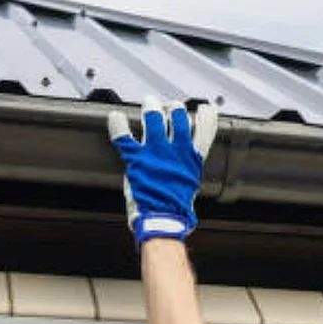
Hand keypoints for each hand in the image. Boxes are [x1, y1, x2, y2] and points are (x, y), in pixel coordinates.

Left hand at [108, 97, 218, 245]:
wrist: (162, 221)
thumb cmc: (176, 210)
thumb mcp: (190, 186)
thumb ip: (187, 170)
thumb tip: (186, 167)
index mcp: (192, 159)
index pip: (204, 131)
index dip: (206, 117)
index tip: (205, 108)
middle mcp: (176, 151)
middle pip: (178, 117)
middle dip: (175, 108)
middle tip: (171, 106)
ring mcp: (155, 153)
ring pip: (154, 119)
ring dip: (152, 108)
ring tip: (150, 102)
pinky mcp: (136, 159)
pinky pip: (124, 137)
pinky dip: (118, 125)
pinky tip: (115, 116)